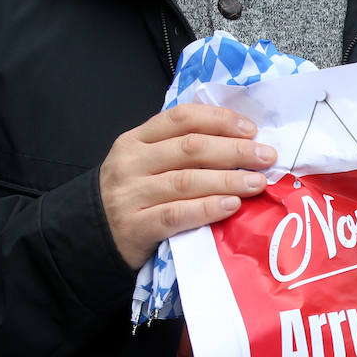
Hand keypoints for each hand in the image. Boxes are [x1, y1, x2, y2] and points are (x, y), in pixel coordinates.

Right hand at [99, 105, 275, 268]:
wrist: (90, 237)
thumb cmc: (130, 197)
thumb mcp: (144, 163)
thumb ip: (177, 149)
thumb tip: (236, 139)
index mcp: (135, 140)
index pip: (181, 118)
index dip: (219, 120)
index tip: (251, 130)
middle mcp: (132, 163)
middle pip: (190, 148)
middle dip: (234, 151)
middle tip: (266, 157)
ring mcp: (132, 195)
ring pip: (187, 181)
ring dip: (228, 180)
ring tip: (258, 183)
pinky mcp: (136, 226)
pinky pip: (177, 214)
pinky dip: (207, 208)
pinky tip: (232, 206)